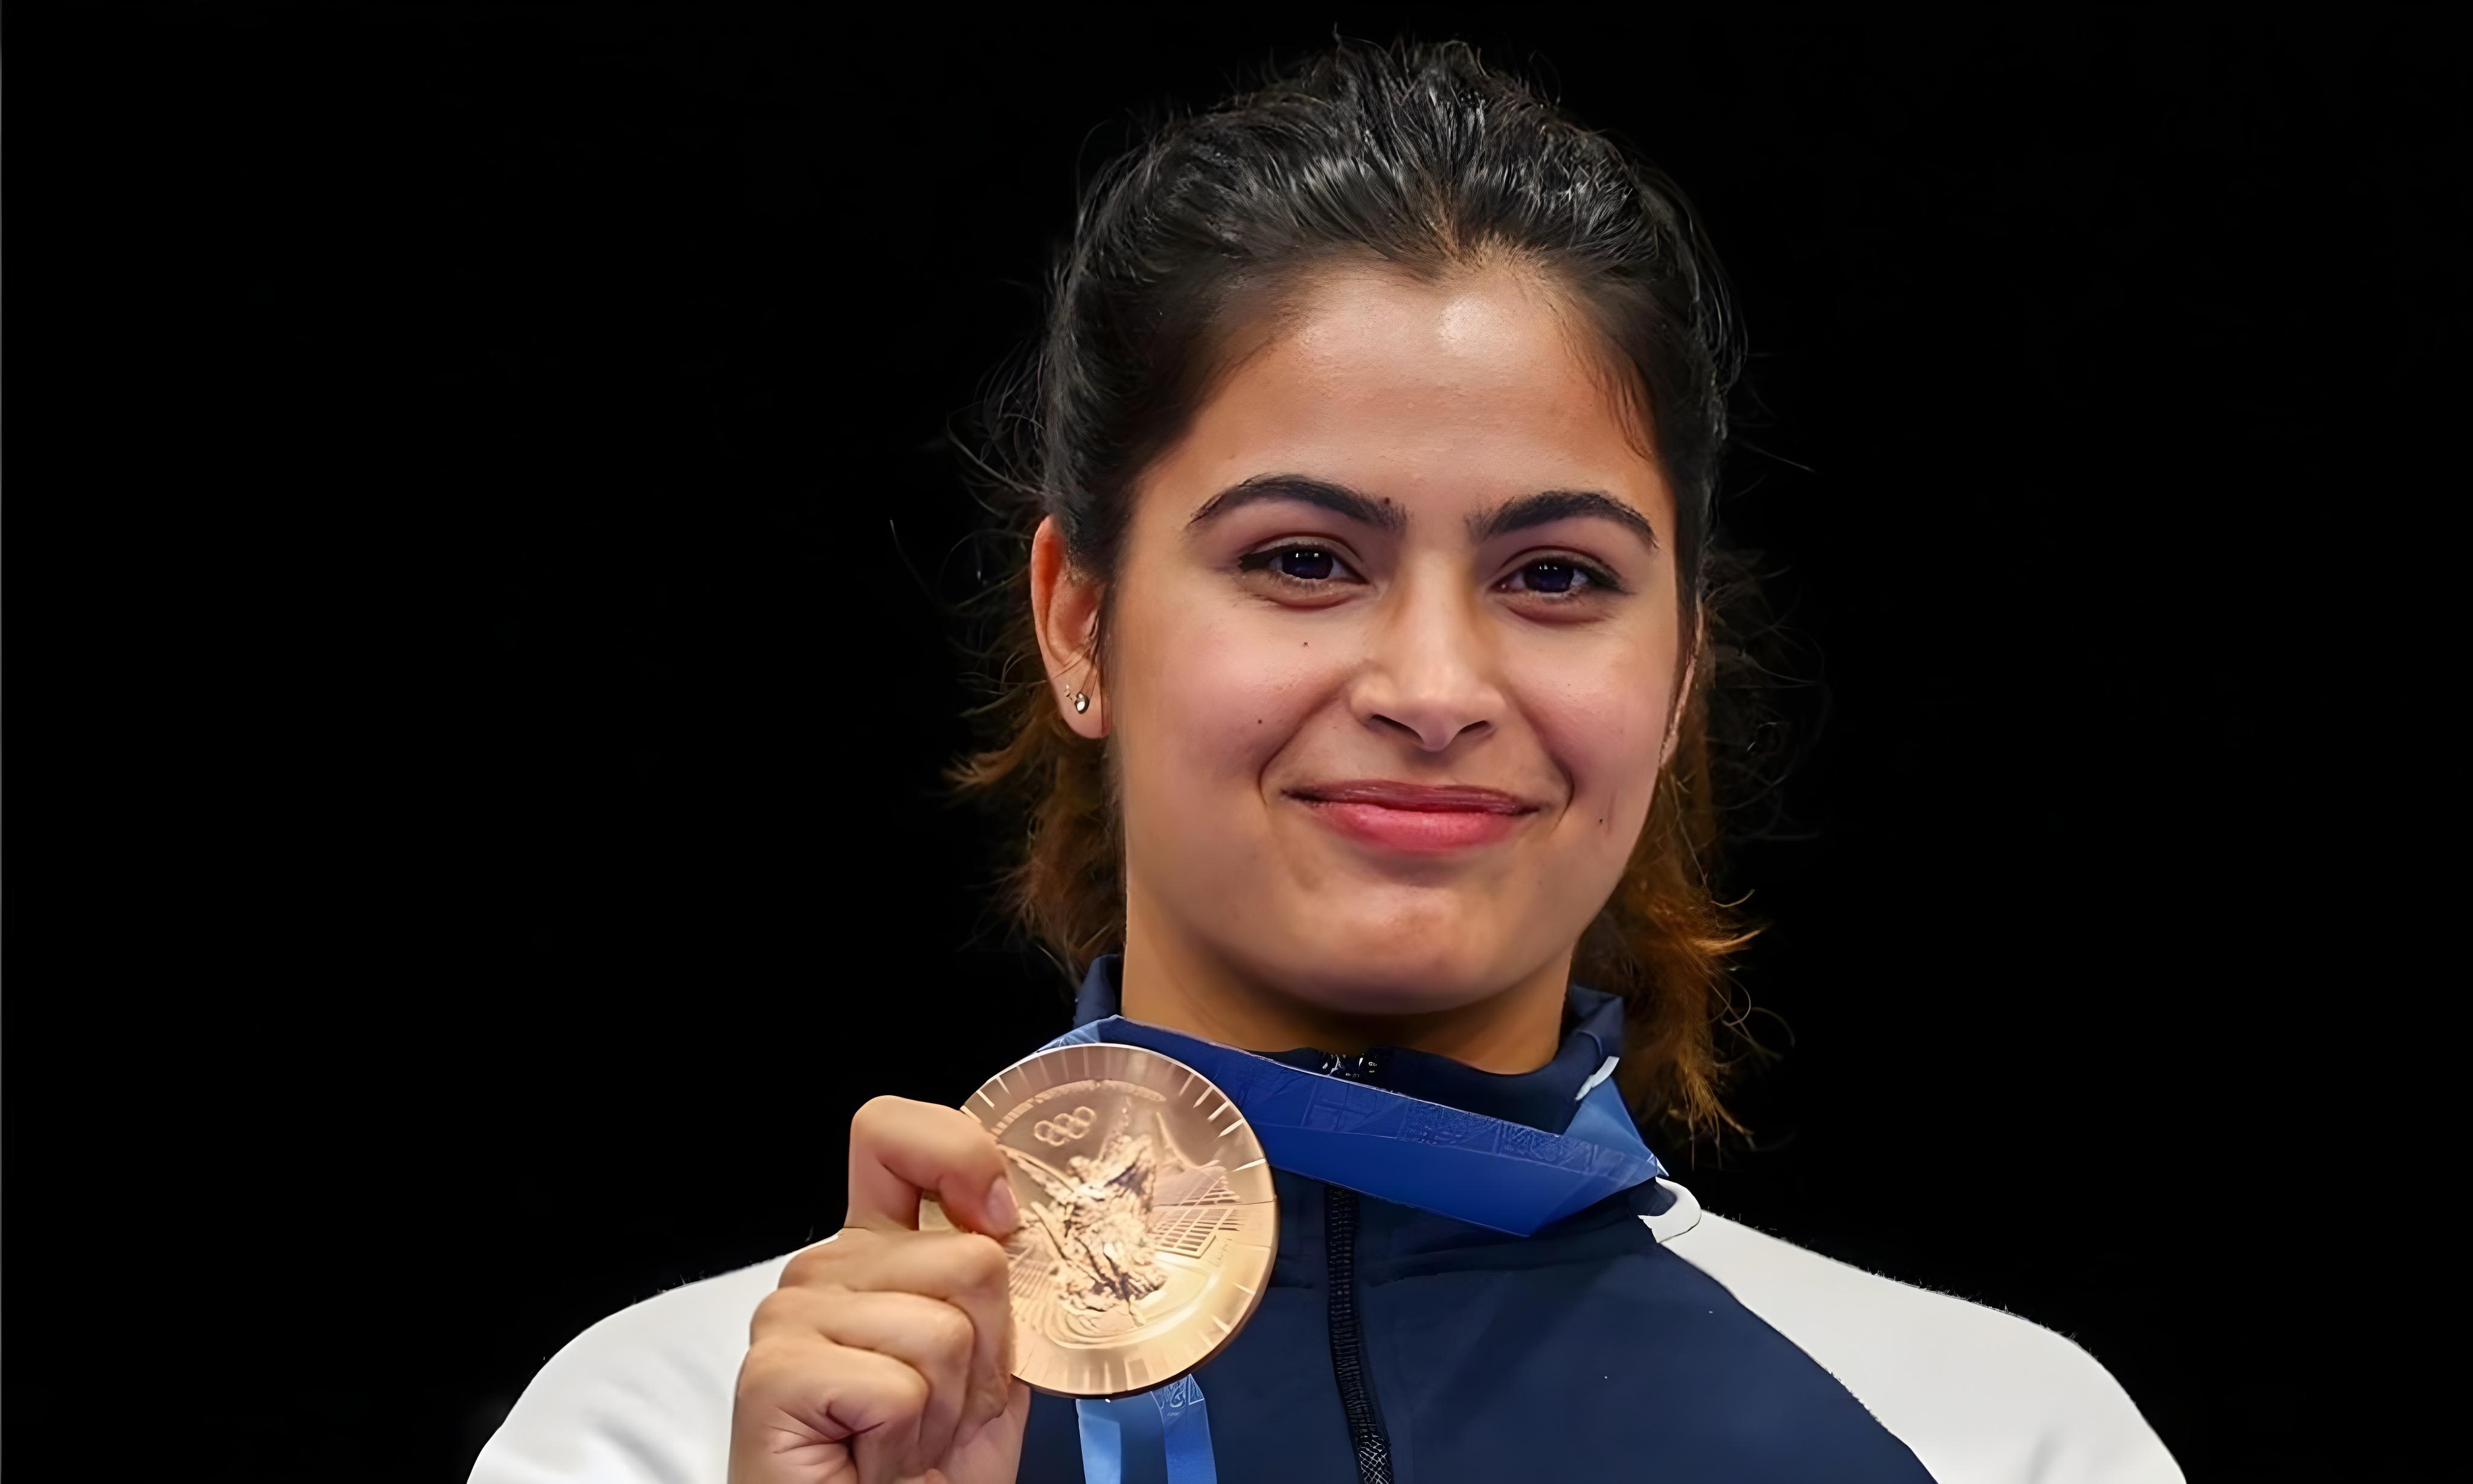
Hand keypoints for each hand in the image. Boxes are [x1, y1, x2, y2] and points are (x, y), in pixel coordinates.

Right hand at [729, 1096, 1031, 1483]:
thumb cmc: (926, 1472)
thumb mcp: (989, 1362)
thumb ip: (1000, 1286)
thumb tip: (1017, 1230)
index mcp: (876, 1251)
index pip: (896, 1136)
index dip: (962, 1153)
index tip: (1001, 1214)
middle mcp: (825, 1269)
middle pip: (967, 1255)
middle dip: (984, 1352)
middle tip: (939, 1410)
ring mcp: (789, 1316)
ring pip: (943, 1326)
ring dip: (947, 1405)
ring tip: (905, 1439)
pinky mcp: (773, 1372)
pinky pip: (897, 1384)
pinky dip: (906, 1438)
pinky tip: (871, 1459)